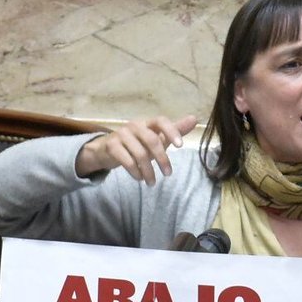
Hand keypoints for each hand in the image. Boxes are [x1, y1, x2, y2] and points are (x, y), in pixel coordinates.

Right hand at [76, 115, 198, 184]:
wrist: (107, 149)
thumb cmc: (138, 143)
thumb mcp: (157, 137)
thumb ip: (175, 130)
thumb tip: (194, 118)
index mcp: (147, 122)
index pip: (161, 121)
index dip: (171, 131)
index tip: (181, 146)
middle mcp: (134, 125)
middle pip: (152, 140)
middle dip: (162, 159)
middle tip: (168, 174)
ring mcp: (121, 134)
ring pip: (140, 154)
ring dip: (148, 171)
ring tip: (152, 182)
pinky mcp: (112, 146)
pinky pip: (127, 161)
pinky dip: (136, 172)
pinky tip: (140, 178)